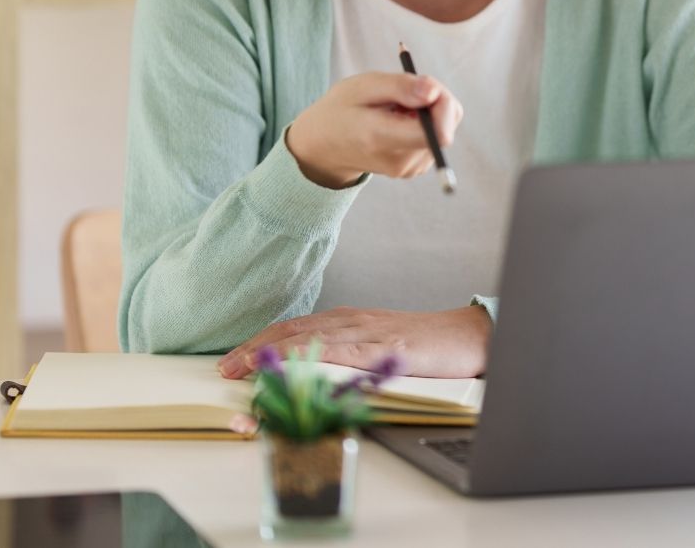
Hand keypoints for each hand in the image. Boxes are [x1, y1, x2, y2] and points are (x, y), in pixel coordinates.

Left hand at [217, 305, 491, 379]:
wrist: (470, 335)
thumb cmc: (428, 345)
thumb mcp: (381, 345)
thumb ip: (350, 354)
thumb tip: (313, 374)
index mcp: (350, 320)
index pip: (295, 328)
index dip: (261, 343)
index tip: (233, 359)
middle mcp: (354, 321)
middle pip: (294, 330)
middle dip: (255, 348)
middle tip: (225, 366)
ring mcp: (370, 332)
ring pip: (311, 338)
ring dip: (272, 353)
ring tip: (243, 368)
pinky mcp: (388, 346)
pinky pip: (344, 352)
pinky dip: (314, 357)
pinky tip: (295, 365)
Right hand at [286, 72, 463, 188]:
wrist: (324, 145)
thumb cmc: (342, 110)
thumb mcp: (363, 86)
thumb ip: (400, 87)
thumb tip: (435, 92)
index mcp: (382, 140)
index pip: (438, 133)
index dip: (442, 103)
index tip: (426, 85)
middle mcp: (400, 161)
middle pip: (446, 128)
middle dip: (435, 101)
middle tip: (407, 89)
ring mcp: (409, 169)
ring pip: (444, 129)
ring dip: (428, 110)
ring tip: (396, 106)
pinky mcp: (415, 168)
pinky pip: (435, 136)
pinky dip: (424, 121)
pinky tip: (399, 118)